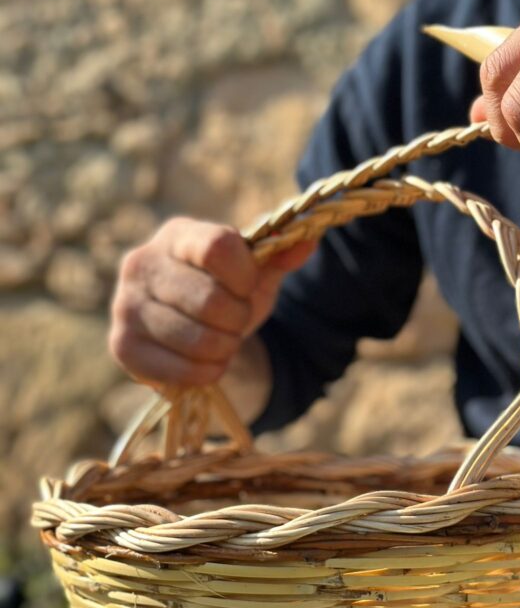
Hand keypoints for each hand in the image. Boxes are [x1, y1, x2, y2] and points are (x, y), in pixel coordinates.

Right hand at [110, 217, 313, 386]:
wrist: (192, 333)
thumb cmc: (226, 295)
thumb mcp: (255, 275)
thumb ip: (279, 257)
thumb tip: (308, 242)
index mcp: (178, 235)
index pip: (217, 248)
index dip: (244, 276)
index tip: (248, 288)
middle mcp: (141, 263)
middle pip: (209, 300)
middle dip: (237, 320)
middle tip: (235, 322)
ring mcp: (126, 304)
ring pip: (196, 339)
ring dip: (224, 349)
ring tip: (222, 342)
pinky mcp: (122, 345)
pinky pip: (179, 370)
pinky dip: (205, 372)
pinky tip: (206, 362)